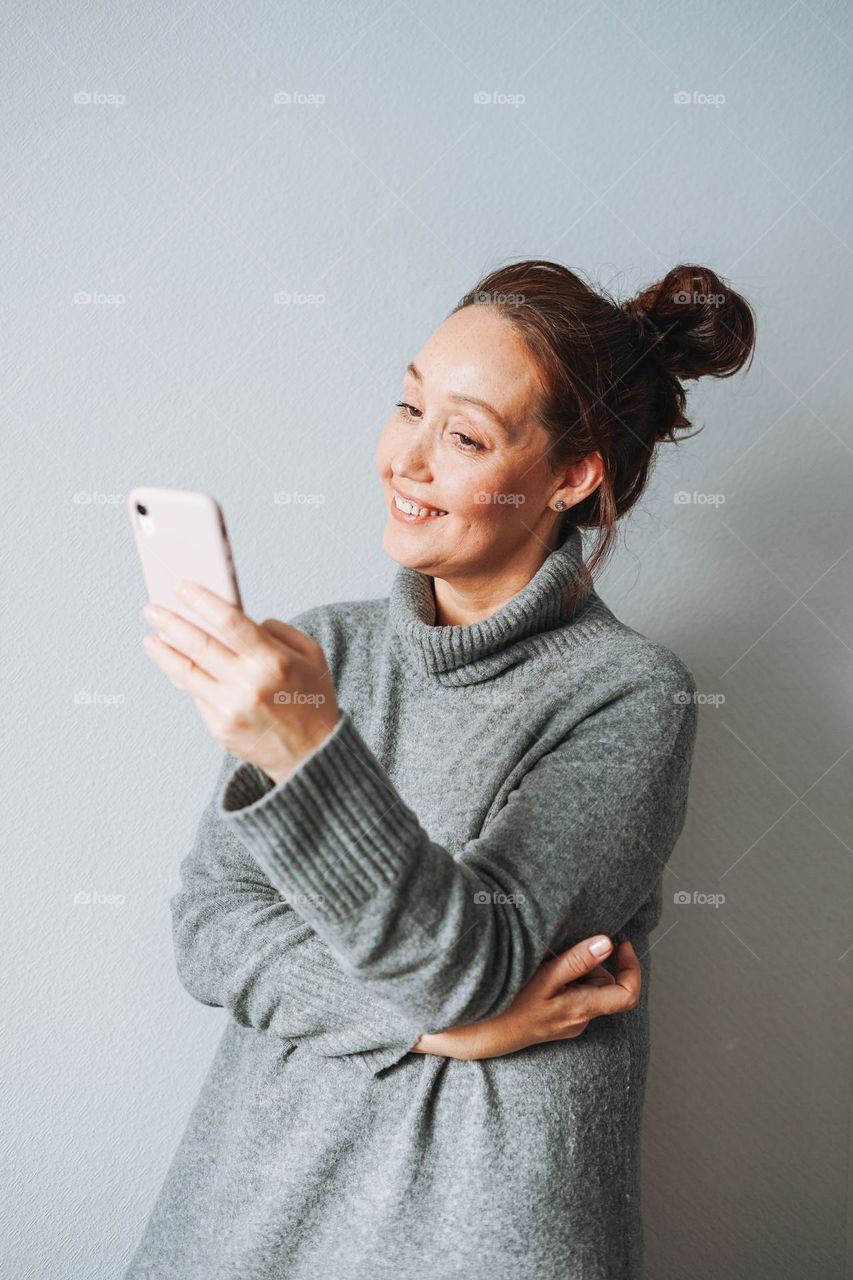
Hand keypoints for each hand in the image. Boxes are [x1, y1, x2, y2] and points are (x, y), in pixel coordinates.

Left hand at [141, 581, 341, 783]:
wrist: (312, 755)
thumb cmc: (312, 701)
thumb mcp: (311, 656)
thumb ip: (279, 632)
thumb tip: (241, 624)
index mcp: (273, 660)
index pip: (229, 621)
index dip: (202, 601)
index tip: (182, 588)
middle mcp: (249, 683)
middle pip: (199, 644)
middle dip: (171, 623)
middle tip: (152, 610)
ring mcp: (231, 708)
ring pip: (187, 672)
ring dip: (164, 652)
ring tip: (151, 638)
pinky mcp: (220, 727)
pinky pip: (197, 696)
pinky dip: (186, 679)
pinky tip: (176, 668)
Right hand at [410, 935, 639, 1059]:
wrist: (478, 1036)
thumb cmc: (508, 1005)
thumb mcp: (543, 978)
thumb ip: (577, 961)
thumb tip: (608, 944)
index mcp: (581, 1009)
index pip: (627, 994)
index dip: (631, 967)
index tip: (621, 943)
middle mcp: (579, 1020)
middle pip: (605, 985)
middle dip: (593, 963)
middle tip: (565, 950)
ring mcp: (566, 1023)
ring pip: (586, 989)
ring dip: (575, 970)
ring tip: (546, 963)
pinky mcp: (553, 1021)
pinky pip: (570, 995)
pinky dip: (563, 981)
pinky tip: (540, 976)